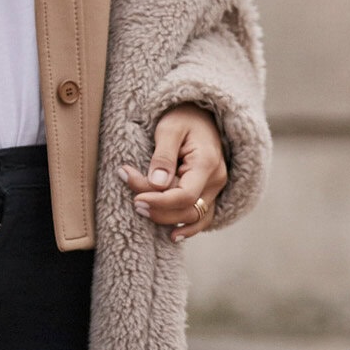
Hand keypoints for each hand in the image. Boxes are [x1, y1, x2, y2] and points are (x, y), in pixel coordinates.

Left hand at [119, 108, 226, 242]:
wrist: (202, 113)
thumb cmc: (183, 117)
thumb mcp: (169, 129)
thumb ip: (163, 156)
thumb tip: (157, 184)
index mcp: (207, 163)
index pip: (185, 195)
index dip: (159, 202)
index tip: (136, 199)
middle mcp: (216, 179)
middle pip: (186, 208)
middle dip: (157, 208)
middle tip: (132, 201)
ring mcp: (215, 188)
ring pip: (192, 216)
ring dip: (165, 217)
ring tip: (140, 208)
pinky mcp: (210, 193)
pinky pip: (203, 218)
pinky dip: (188, 229)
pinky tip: (172, 236)